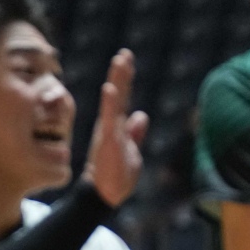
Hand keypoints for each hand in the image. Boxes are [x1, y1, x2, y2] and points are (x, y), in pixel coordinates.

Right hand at [83, 50, 148, 207]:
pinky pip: (110, 120)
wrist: (106, 195)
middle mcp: (112, 126)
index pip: (123, 98)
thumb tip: (142, 115)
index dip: (125, 80)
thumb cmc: (117, 176)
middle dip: (122, 75)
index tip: (127, 59)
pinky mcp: (108, 142)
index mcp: (118, 127)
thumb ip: (135, 133)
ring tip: (120, 62)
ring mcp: (110, 132)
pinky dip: (110, 104)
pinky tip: (110, 88)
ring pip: (114, 103)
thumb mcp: (132, 151)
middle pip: (118, 95)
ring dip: (117, 82)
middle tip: (125, 54)